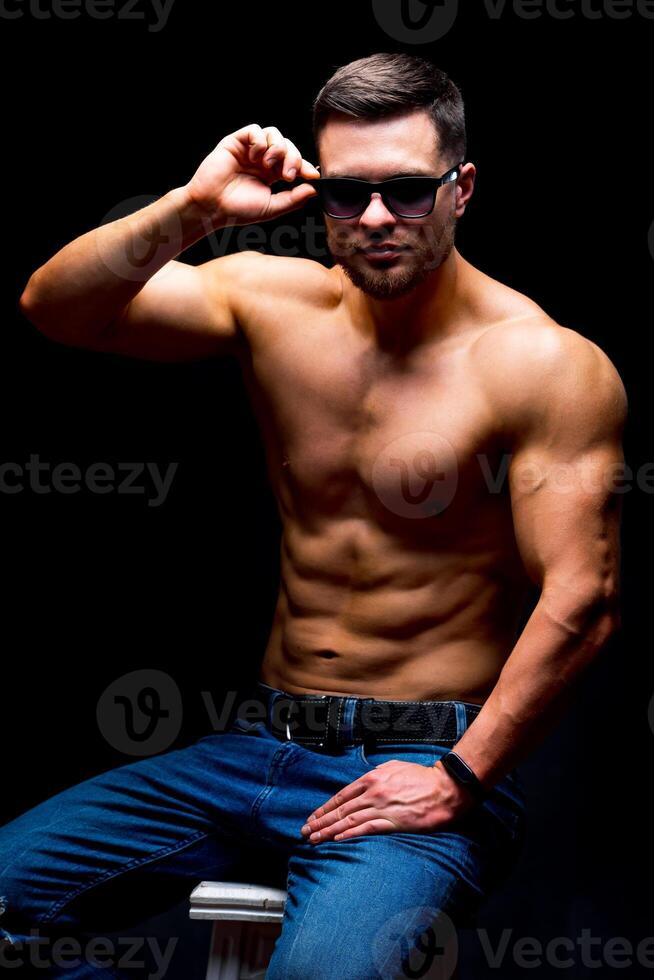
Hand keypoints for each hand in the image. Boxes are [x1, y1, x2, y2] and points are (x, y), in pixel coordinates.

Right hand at [183, 123, 319, 228]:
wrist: (213, 206)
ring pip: (274, 133)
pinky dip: (259, 141)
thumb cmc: (238, 209)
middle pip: (287, 145)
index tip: (313, 175)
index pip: (294, 162)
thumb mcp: (272, 207)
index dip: (305, 166)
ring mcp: (250, 150)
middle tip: (287, 175)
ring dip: (277, 148)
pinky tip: (254, 157)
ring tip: (268, 166)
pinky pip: (255, 130)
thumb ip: (294, 199)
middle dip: (293, 158)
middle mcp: (262, 159)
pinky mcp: (236, 141)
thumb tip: (314, 189)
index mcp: (272, 174)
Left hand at [300, 759, 476, 842]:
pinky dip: (350, 834)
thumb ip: (376, 776)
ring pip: (349, 820)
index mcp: (372, 778)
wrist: (445, 788)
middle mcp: (373, 792)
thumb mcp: (394, 768)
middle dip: (321, 820)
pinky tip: (337, 840)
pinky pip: (366, 829)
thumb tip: (363, 784)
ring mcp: (382, 807)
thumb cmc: (422, 777)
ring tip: (315, 838)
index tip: (313, 816)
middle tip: (305, 830)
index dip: (325, 807)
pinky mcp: (393, 822)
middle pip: (341, 809)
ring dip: (329, 830)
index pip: (342, 795)